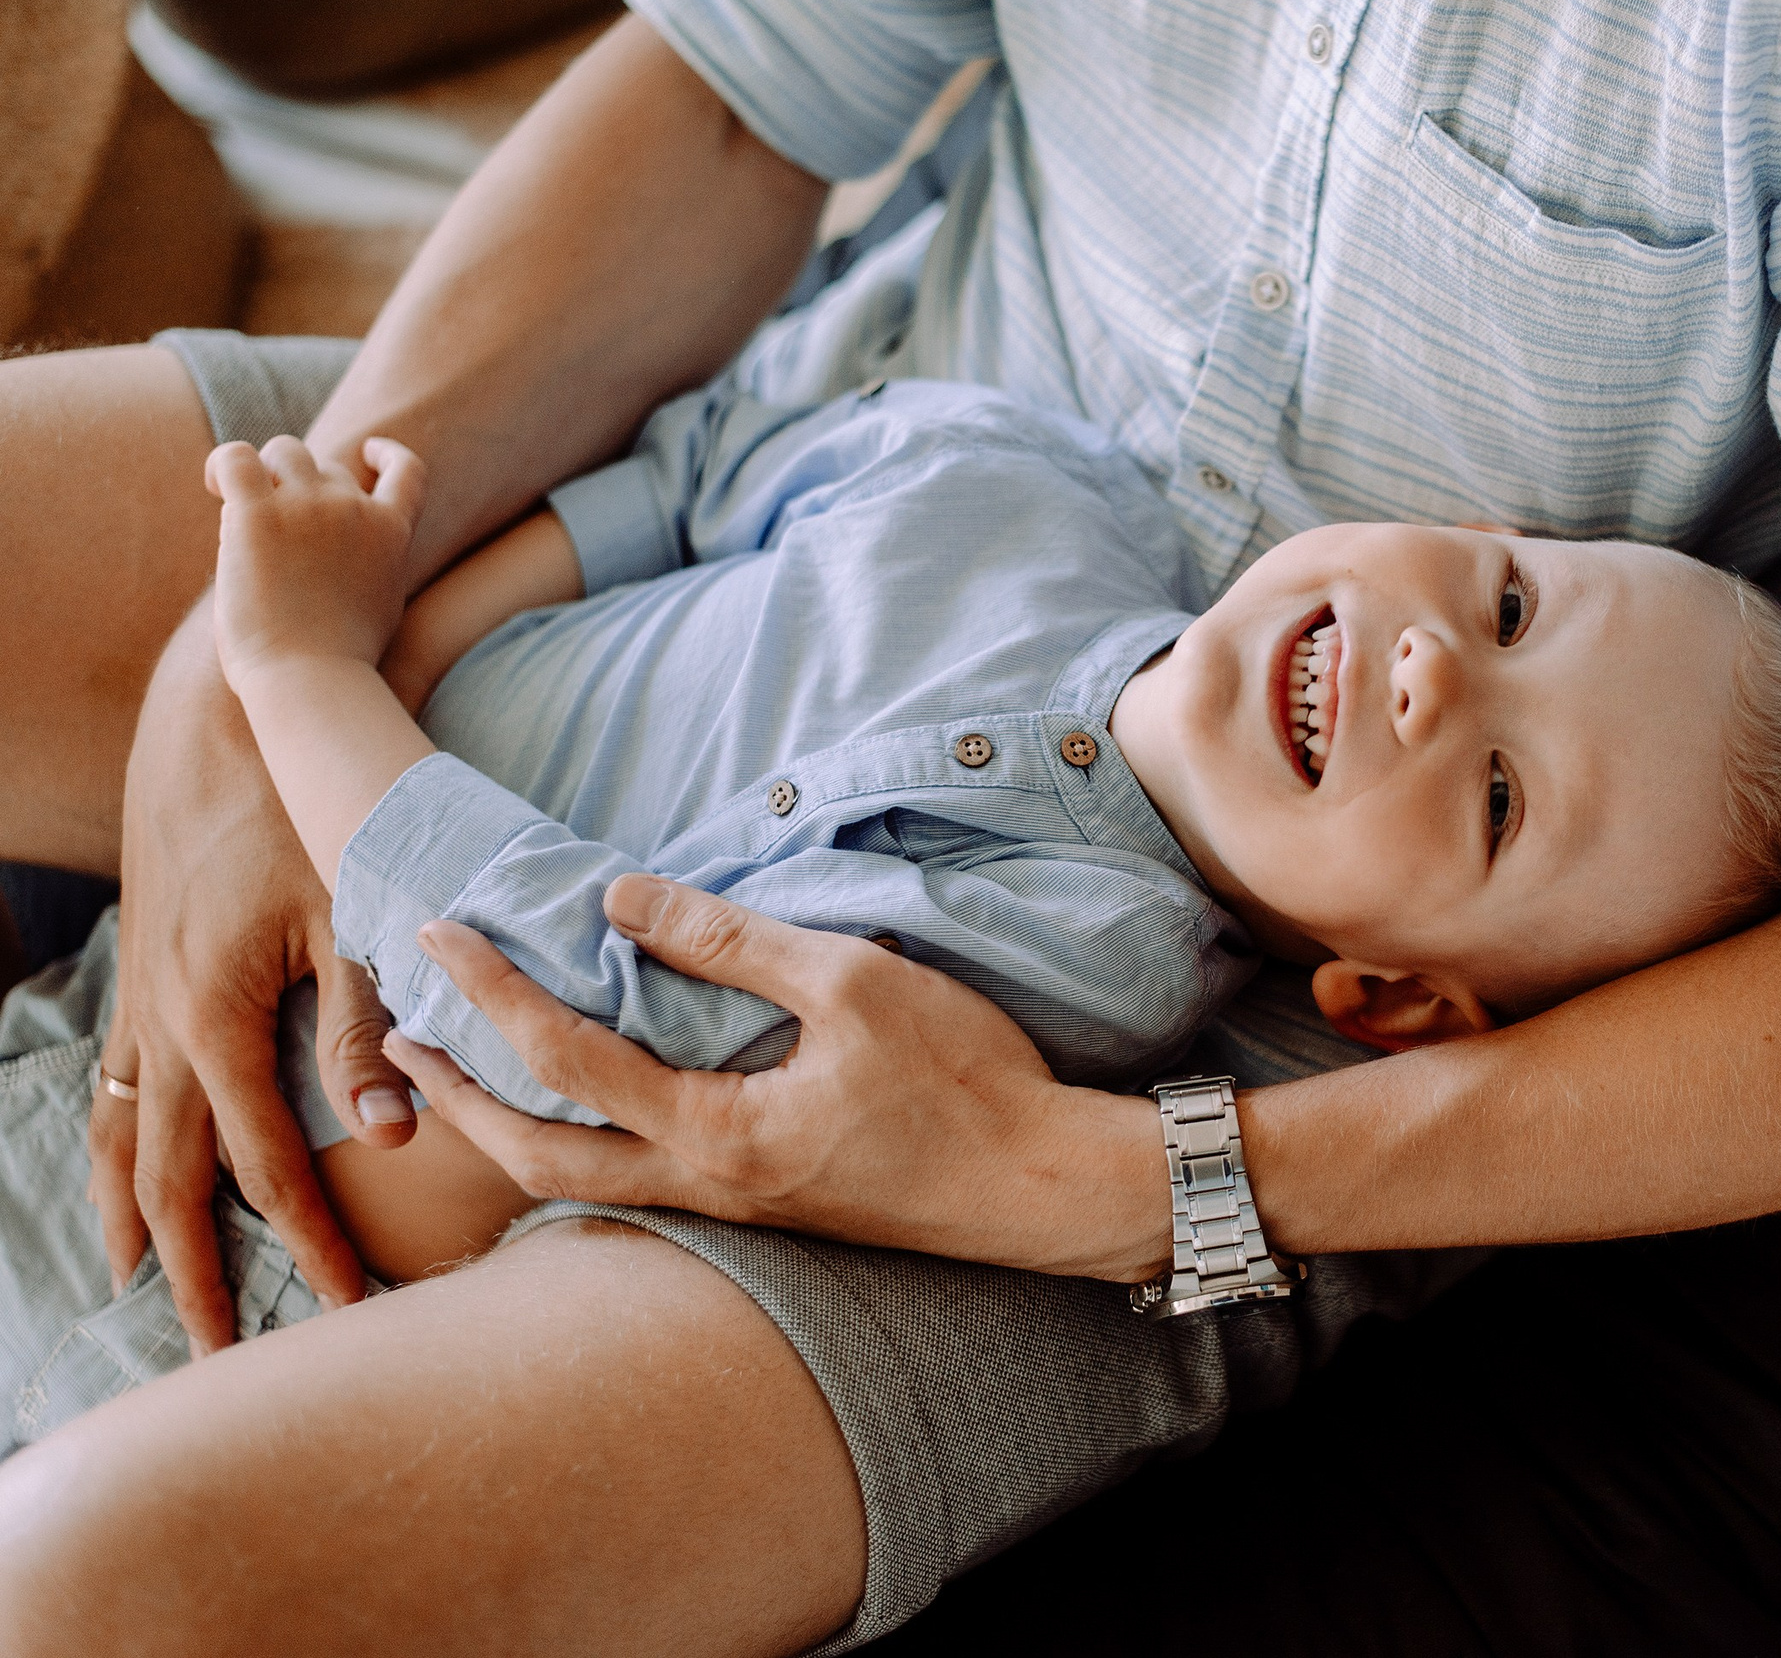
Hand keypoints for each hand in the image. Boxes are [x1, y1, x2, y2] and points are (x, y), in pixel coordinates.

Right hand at [94, 609, 407, 1353]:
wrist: (227, 720)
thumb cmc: (307, 812)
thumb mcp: (348, 916)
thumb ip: (366, 1028)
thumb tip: (393, 1136)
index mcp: (219, 1017)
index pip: (267, 1164)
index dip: (308, 1241)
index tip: (347, 1304)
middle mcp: (163, 1021)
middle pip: (169, 1177)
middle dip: (199, 1267)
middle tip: (220, 1352)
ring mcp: (139, 998)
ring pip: (120, 1132)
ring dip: (133, 1212)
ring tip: (142, 1283)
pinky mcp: (140, 972)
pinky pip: (113, 1080)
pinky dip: (113, 1140)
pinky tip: (120, 1172)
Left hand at [207, 435, 422, 685]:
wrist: (311, 679)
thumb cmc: (340, 663)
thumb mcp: (380, 609)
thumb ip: (374, 569)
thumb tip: (349, 559)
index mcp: (392, 533)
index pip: (407, 471)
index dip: (386, 454)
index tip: (368, 452)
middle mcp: (354, 509)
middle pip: (326, 466)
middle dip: (300, 487)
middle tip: (272, 526)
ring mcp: (307, 507)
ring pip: (283, 453)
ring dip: (263, 472)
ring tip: (237, 503)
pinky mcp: (256, 515)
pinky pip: (235, 458)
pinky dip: (223, 464)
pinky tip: (215, 485)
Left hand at [394, 874, 1168, 1281]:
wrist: (1045, 1186)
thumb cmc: (964, 1082)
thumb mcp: (853, 983)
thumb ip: (731, 943)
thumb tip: (622, 902)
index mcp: (715, 1133)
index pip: (566, 1057)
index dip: (490, 992)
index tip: (438, 935)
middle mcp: (706, 1188)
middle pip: (536, 1158)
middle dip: (459, 1099)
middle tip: (403, 1041)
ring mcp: (736, 1210)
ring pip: (581, 1185)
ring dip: (508, 1129)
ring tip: (470, 1076)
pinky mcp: (770, 1208)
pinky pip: (636, 1183)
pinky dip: (579, 1143)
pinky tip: (590, 1109)